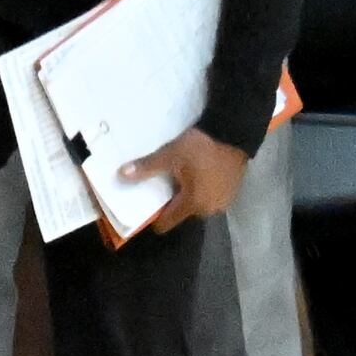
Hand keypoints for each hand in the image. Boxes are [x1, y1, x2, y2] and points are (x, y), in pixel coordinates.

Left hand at [122, 127, 250, 231]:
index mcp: (192, 204)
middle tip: (168, 182)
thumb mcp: (170, 155)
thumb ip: (147, 167)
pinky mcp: (233, 192)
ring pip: (198, 205)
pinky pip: (211, 197)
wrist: (234, 132)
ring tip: (186, 176)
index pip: (166, 223)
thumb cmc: (201, 147)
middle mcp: (208, 209)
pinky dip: (205, 190)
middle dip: (174, 202)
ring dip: (191, 196)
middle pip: (182, 213)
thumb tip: (121, 175)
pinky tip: (203, 174)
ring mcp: (223, 202)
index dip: (155, 216)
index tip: (148, 203)